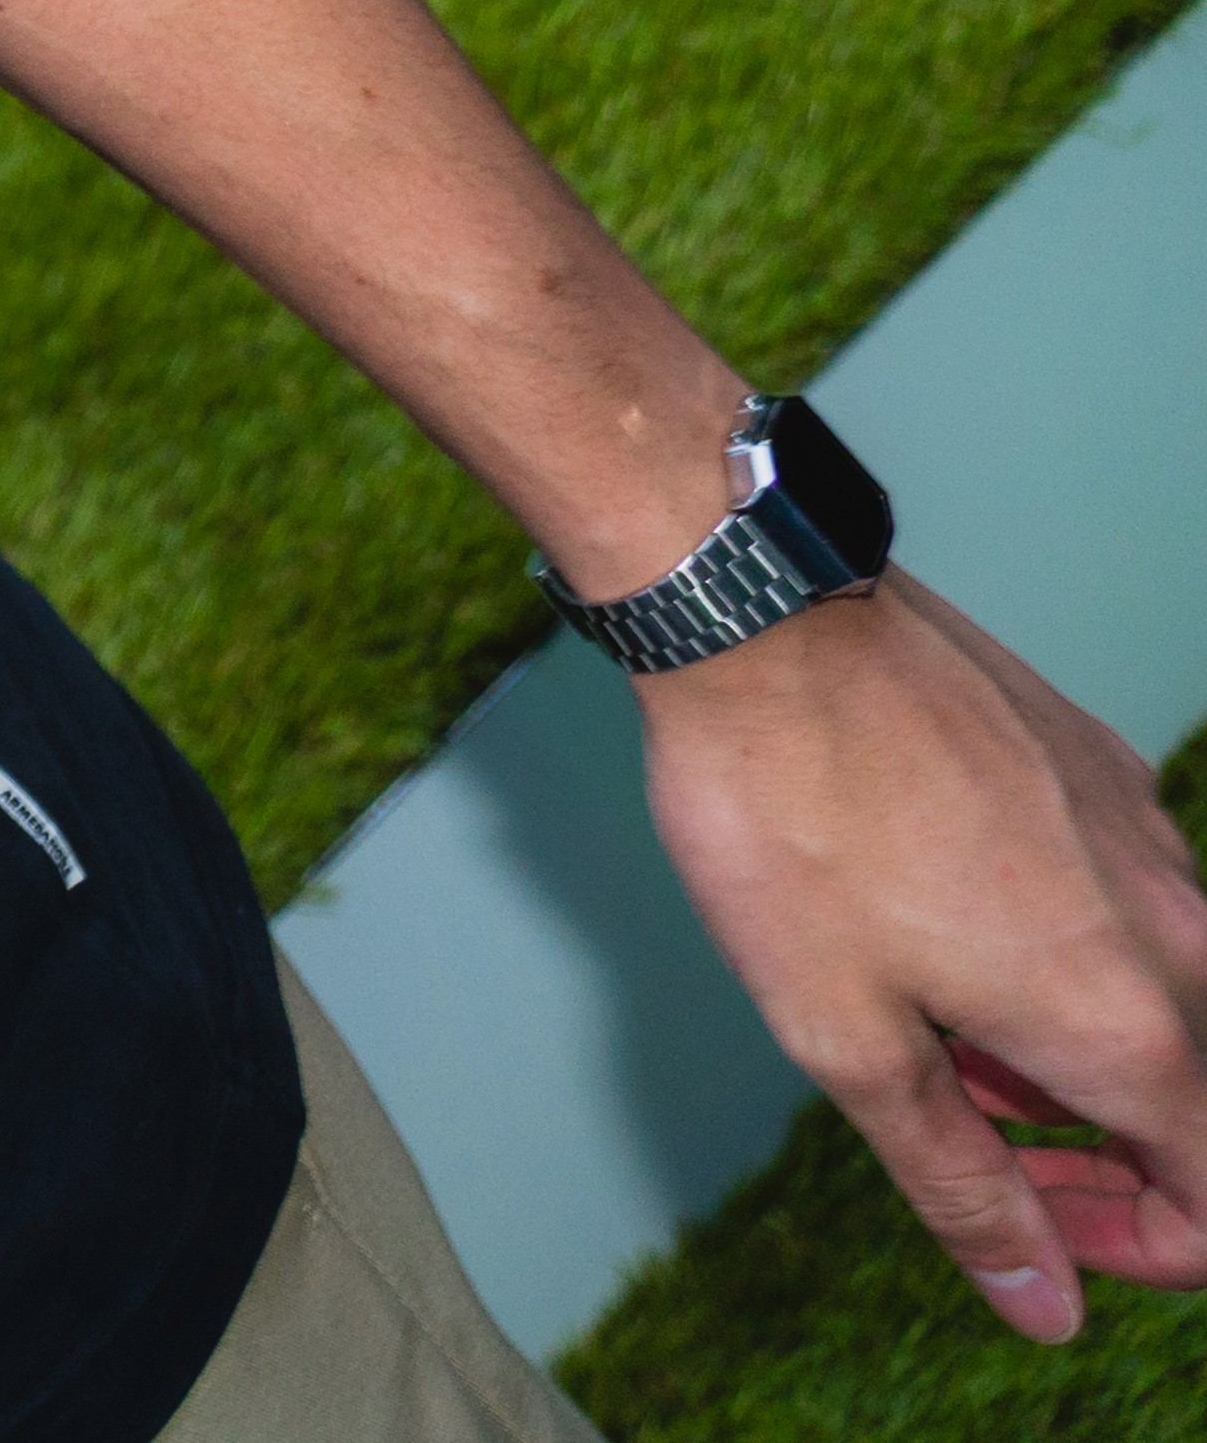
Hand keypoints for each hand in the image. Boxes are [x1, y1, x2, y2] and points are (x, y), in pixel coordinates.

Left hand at [641, 578, 1206, 1339]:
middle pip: (1188, 1105)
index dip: (1132, 1245)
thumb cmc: (788, 826)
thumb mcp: (847, 1042)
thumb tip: (1049, 1307)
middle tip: (951, 1122)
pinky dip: (1053, 950)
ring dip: (1060, 1047)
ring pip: (1152, 1000)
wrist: (766, 623)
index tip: (1018, 1213)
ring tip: (923, 1014)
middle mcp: (1181, 935)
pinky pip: (1121, 904)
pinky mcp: (1107, 773)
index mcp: (1133, 1027)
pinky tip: (935, 914)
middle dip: (1085, 1150)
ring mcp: (1153, 842)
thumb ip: (963, 1188)